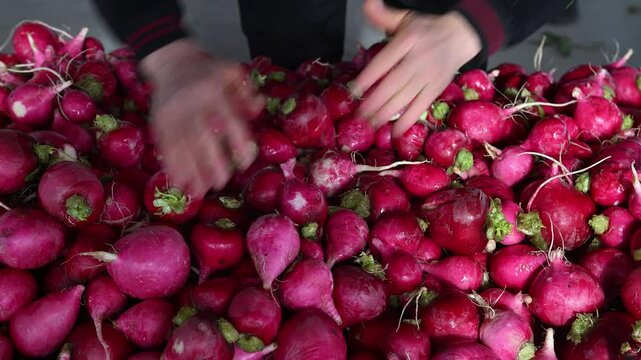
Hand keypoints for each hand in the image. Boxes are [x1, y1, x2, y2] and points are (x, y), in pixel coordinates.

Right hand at [140, 39, 262, 197]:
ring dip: (190, 170)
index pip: (229, 121)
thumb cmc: (207, 72)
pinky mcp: (159, 121)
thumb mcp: (231, 73)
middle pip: (202, 136)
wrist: (171, 60)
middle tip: (221, 182)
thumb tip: (259, 107)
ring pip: (182, 145)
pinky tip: (178, 182)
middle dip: (211, 162)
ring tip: (199, 191)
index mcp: (215, 92)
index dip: (237, 143)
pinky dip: (171, 165)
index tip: (245, 163)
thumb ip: (246, 92)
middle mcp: (193, 104)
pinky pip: (165, 146)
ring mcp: (173, 114)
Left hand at [351, 0, 481, 136]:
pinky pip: (420, 107)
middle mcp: (418, 59)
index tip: (354, 91)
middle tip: (358, 116)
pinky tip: (395, 133)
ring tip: (370, 125)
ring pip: (404, 98)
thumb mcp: (405, 18)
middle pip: (392, 84)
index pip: (384, 62)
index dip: (368, 78)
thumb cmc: (426, 30)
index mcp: (408, 40)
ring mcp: (429, 76)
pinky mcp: (437, 88)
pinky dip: (407, 121)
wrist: (460, 36)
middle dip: (374, 102)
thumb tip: (366, 3)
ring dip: (385, 114)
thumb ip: (382, 15)